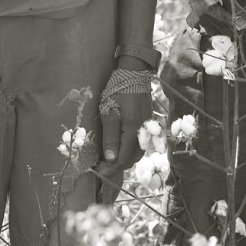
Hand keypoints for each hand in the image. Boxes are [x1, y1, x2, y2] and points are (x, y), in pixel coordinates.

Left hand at [95, 63, 153, 204]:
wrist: (134, 73)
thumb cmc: (117, 89)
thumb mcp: (108, 111)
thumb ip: (110, 136)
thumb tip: (111, 159)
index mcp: (133, 130)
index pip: (123, 158)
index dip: (111, 168)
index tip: (98, 172)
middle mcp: (143, 133)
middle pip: (131, 159)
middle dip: (116, 167)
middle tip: (100, 168)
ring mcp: (147, 129)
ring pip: (137, 154)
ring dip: (123, 161)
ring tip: (106, 162)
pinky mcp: (147, 125)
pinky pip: (139, 146)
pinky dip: (129, 152)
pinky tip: (118, 151)